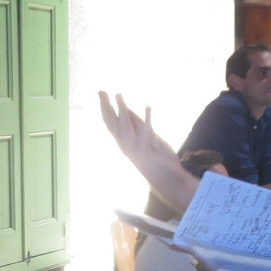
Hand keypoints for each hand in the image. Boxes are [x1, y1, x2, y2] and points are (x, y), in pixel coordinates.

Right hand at [98, 91, 196, 212]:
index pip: (110, 122)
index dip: (105, 107)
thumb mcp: (147, 136)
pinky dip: (147, 119)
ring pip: (124, 126)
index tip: (102, 93)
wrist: (168, 180)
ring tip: (119, 95)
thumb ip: (137, 124)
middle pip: (112, 123)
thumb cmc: (157, 158)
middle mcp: (125, 145)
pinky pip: (146, 132)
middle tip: (101, 91)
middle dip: (106, 107)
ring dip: (122, 109)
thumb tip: (126, 108)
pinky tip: (148, 106)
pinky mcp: (146, 152)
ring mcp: (134, 149)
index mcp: (124, 141)